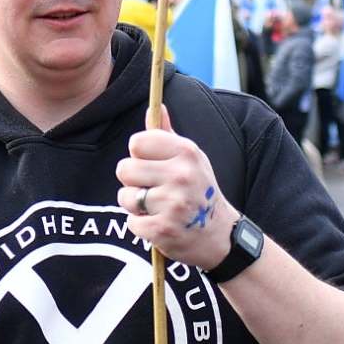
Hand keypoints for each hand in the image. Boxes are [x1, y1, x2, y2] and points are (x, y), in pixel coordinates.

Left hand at [117, 108, 231, 270]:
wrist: (219, 236)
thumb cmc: (200, 190)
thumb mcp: (191, 159)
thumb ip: (167, 135)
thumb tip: (155, 107)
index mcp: (186, 152)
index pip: (137, 142)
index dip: (138, 154)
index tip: (150, 164)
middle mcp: (181, 175)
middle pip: (125, 169)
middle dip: (133, 181)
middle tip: (152, 189)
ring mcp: (173, 203)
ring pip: (125, 197)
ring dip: (135, 205)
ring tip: (156, 207)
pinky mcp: (163, 229)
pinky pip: (132, 222)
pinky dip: (141, 226)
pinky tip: (159, 224)